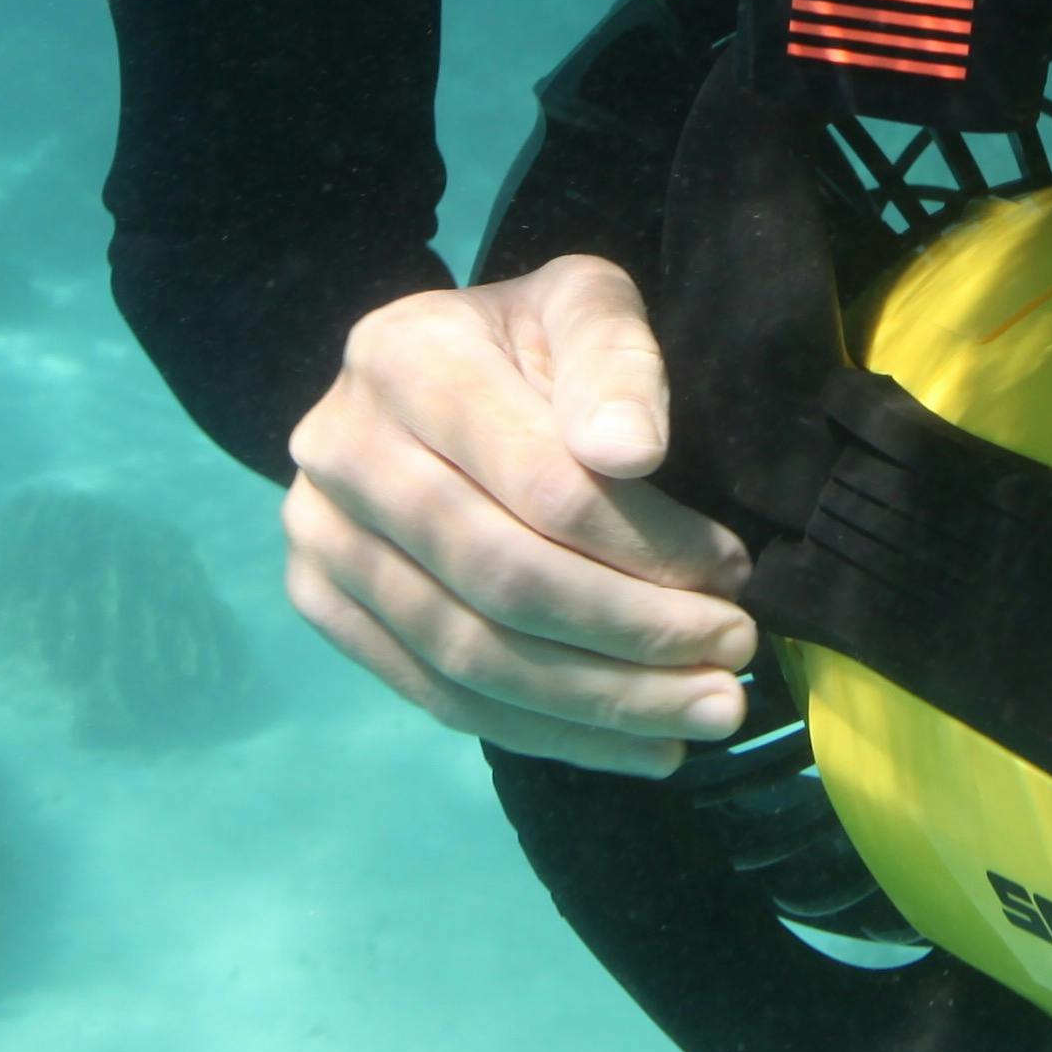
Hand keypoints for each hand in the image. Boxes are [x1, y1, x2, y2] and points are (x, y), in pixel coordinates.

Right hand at [282, 255, 759, 775]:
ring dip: (601, 701)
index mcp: (403, 358)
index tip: (731, 572)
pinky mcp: (320, 604)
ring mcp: (318, 538)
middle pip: (501, 578)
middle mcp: (339, 452)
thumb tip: (630, 452)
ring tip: (705, 714)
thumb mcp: (582, 305)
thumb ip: (615, 358)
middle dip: (634, 632)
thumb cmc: (526, 347)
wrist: (427, 376)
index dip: (647, 544)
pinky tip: (637, 745)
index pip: (541, 482)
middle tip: (733, 657)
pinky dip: (545, 734)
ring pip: (468, 654)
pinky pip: (436, 695)